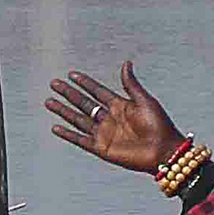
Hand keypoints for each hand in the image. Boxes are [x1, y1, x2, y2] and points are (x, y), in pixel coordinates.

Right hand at [46, 61, 184, 173]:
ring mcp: (105, 133)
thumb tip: (126, 63)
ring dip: (64, 111)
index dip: (85, 83)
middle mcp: (110, 118)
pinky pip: (81, 140)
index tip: (72, 75)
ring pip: (78, 119)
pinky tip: (56, 127)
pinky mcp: (102, 148)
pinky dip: (68, 134)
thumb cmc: (160, 126)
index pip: (97, 91)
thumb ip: (131, 84)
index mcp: (120, 105)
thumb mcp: (145, 100)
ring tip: (49, 101)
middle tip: (54, 84)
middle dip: (69, 93)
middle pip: (84, 103)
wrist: (164, 151)